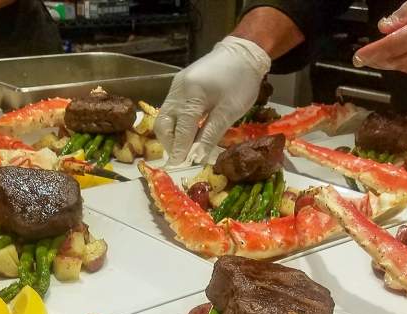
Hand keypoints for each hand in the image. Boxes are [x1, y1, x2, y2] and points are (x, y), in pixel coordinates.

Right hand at [154, 36, 270, 165]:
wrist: (243, 53)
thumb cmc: (241, 82)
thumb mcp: (229, 111)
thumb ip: (211, 135)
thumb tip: (197, 157)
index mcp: (192, 94)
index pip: (181, 129)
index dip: (179, 150)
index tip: (178, 167)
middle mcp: (178, 90)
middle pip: (164, 123)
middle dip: (170, 144)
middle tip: (181, 159)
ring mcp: (176, 87)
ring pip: (164, 117)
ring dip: (171, 136)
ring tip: (183, 149)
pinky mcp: (179, 86)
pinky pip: (171, 109)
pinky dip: (176, 125)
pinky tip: (187, 134)